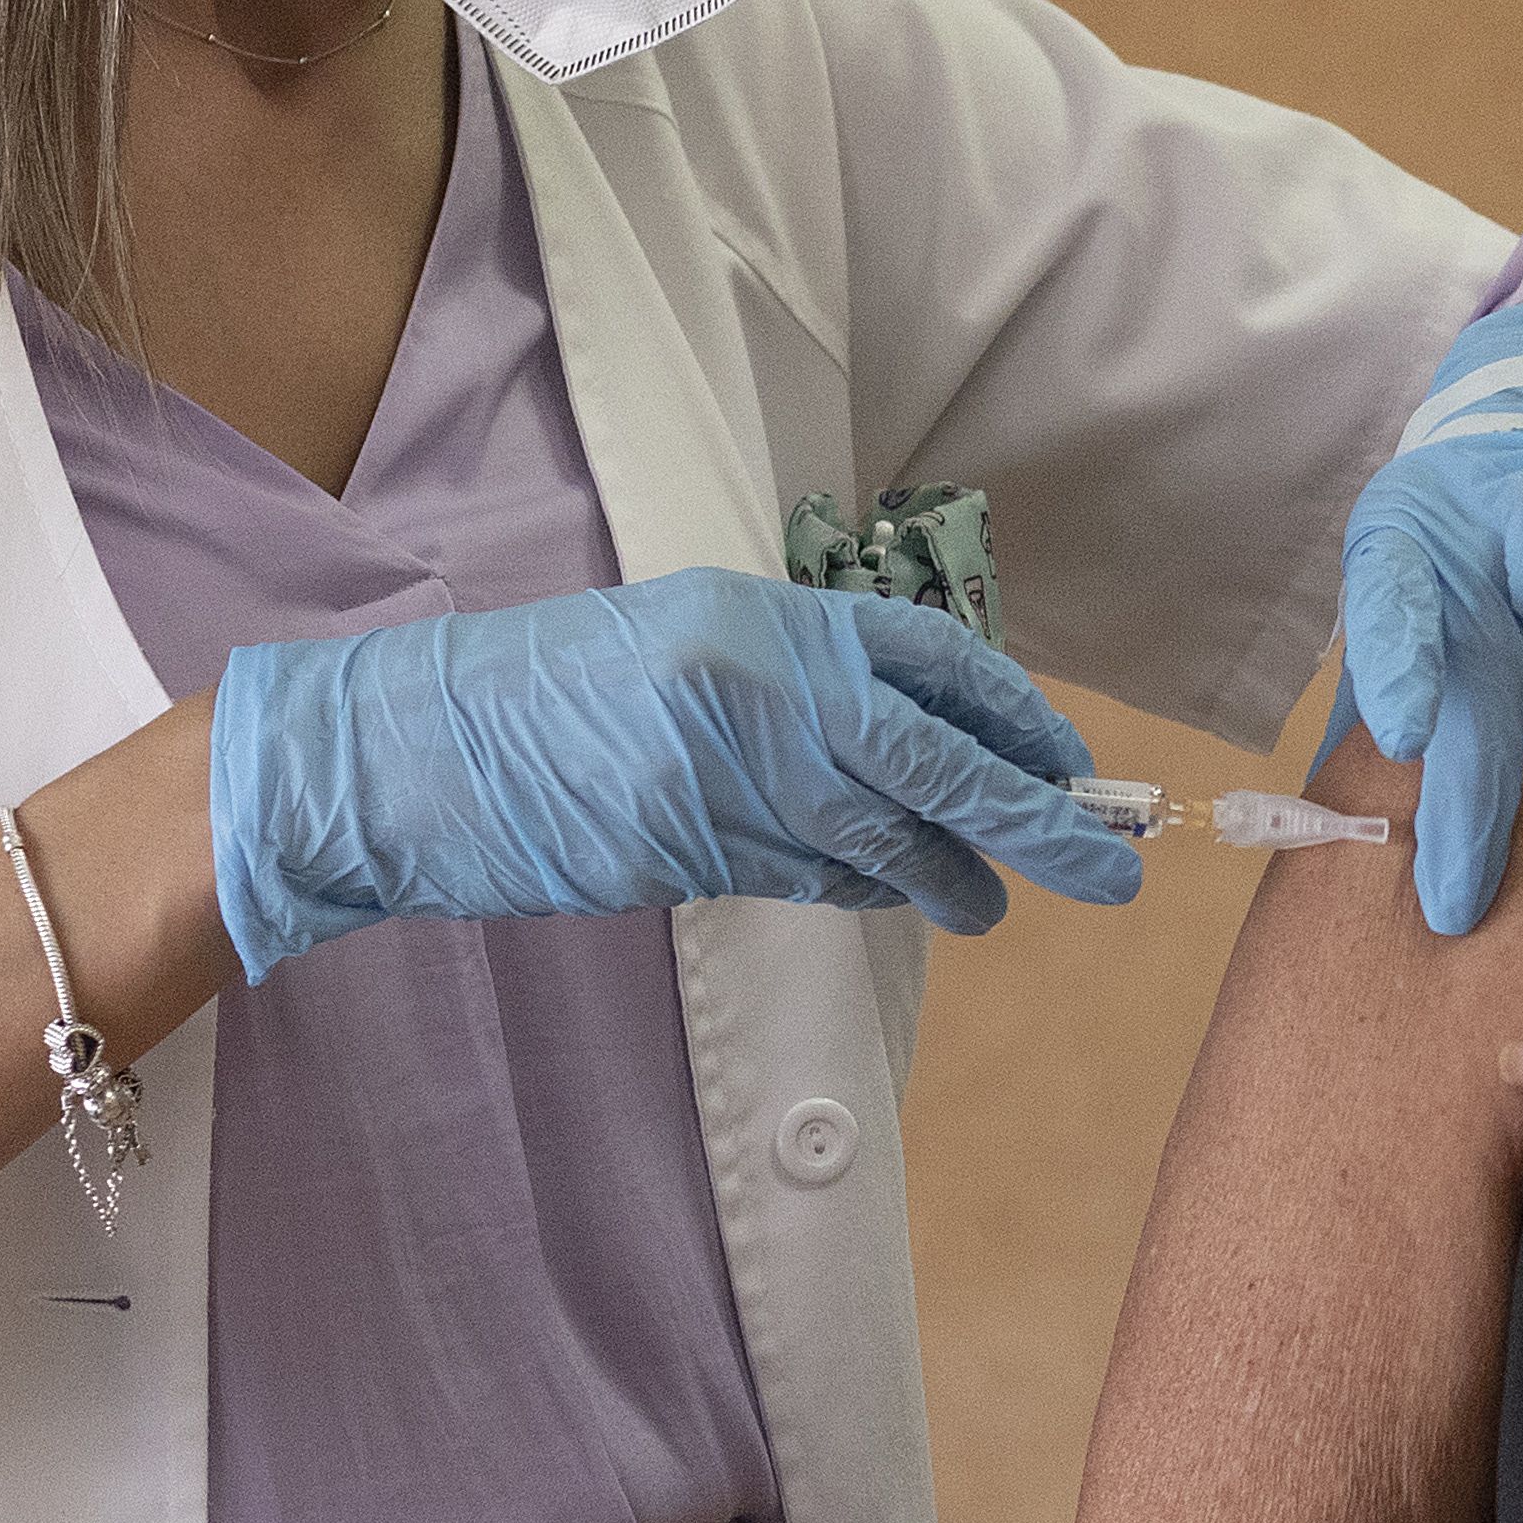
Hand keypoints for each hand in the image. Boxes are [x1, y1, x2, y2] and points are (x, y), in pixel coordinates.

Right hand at [209, 567, 1137, 982]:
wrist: (413, 748)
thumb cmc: (546, 691)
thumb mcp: (682, 639)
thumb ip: (791, 677)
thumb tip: (910, 734)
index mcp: (762, 619)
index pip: (932, 659)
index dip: (1012, 712)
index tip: (1064, 759)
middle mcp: (759, 692)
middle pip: (941, 763)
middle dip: (1036, 818)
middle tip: (1110, 861)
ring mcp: (726, 781)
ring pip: (884, 839)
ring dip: (953, 877)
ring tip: (992, 903)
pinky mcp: (693, 857)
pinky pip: (812, 878)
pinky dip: (864, 889)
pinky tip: (896, 899)